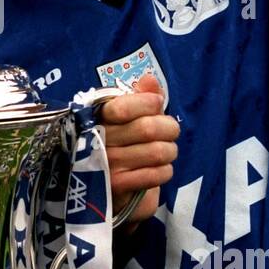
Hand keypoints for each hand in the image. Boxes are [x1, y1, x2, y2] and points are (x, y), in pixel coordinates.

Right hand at [100, 74, 179, 227]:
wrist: (107, 188)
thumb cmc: (121, 144)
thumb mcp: (128, 116)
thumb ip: (140, 96)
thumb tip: (150, 79)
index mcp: (97, 118)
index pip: (123, 107)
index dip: (148, 103)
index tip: (157, 104)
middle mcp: (98, 140)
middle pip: (148, 128)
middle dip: (169, 128)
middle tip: (171, 132)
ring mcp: (107, 164)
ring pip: (157, 152)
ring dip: (170, 151)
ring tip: (166, 152)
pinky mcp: (118, 186)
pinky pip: (156, 174)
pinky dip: (166, 171)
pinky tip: (160, 169)